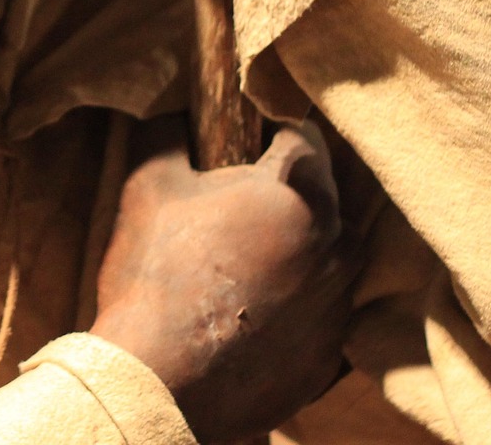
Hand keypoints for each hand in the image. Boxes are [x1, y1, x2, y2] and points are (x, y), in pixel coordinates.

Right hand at [90, 117, 354, 441]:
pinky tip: (256, 312)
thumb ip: (170, 135)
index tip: (249, 141)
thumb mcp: (150, 184)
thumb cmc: (158, 272)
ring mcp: (341, 305)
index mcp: (299, 193)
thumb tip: (176, 112)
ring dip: (301, 252)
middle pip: (326, 199)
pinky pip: (323, 316)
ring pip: (331, 258)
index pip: (303, 138)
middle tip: (243, 207)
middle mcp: (338, 245)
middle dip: (291, 196)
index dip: (272, 132)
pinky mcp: (332, 355)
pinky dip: (297, 309)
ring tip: (250, 264)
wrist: (164, 378)